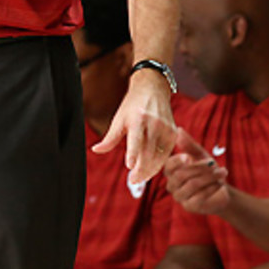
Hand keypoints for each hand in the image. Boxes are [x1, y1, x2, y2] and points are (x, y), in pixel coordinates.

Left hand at [93, 69, 175, 184]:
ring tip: (139, 177)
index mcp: (139, 118)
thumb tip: (95, 150)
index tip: (129, 166)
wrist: (153, 89)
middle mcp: (154, 123)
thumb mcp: (119, 119)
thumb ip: (110, 138)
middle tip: (132, 180)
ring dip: (150, 169)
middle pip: (149, 152)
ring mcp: (166, 128)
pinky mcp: (173, 133)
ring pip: (159, 156)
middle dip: (141, 169)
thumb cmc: (132, 105)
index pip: (136, 139)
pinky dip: (158, 163)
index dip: (133, 153)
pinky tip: (150, 169)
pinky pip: (166, 153)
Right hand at [164, 127, 229, 213]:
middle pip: (181, 175)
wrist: (221, 190)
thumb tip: (178, 130)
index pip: (168, 166)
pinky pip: (199, 196)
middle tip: (214, 163)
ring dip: (210, 177)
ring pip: (192, 184)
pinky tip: (219, 184)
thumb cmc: (208, 170)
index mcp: (171, 171)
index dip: (177, 161)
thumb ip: (189, 145)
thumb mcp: (200, 155)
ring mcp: (180, 197)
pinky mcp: (190, 207)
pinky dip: (212, 188)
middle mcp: (172, 185)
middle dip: (200, 168)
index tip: (188, 157)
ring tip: (223, 172)